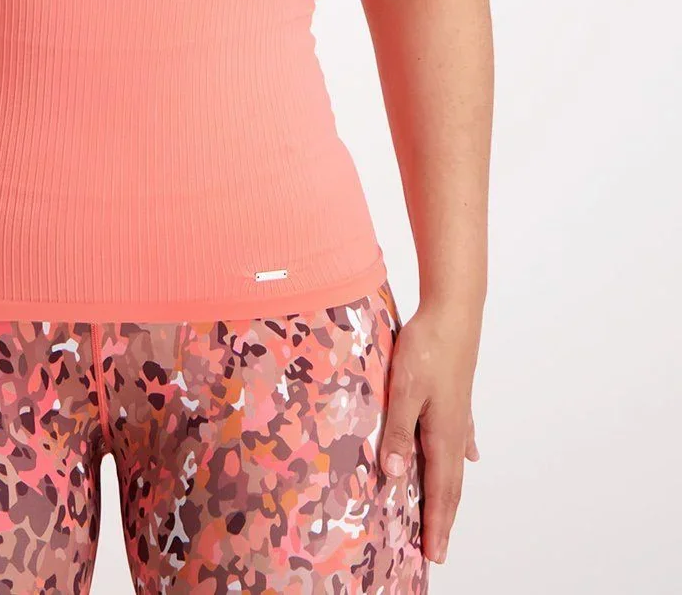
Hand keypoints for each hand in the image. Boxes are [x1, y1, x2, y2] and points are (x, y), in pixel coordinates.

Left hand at [378, 298, 481, 565]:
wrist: (453, 310)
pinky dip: (460, 453)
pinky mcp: (457, 395)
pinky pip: (460, 436)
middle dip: (443, 518)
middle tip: (438, 550)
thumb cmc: (427, 347)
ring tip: (447, 514)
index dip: (436, 525)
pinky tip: (470, 456)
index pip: (440, 492)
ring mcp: (459, 412)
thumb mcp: (403, 390)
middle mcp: (455, 430)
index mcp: (442, 434)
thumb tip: (395, 475)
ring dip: (449, 491)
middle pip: (451, 484)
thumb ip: (398, 431)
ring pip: (454, 462)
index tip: (433, 556)